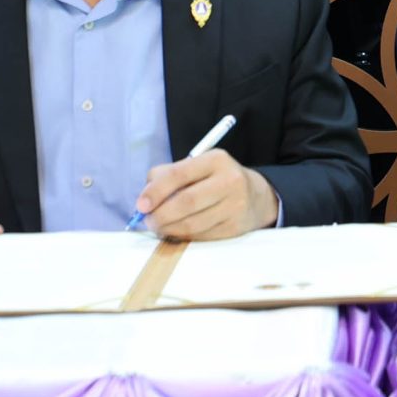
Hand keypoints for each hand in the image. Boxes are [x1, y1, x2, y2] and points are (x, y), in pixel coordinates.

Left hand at [137, 152, 277, 241]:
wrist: (255, 196)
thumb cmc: (215, 179)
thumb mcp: (197, 167)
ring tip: (160, 227)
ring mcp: (235, 205)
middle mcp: (229, 180)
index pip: (179, 174)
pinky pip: (202, 236)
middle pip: (187, 202)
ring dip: (170, 229)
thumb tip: (145, 197)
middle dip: (161, 214)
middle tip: (149, 220)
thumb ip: (168, 175)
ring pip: (193, 223)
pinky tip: (177, 232)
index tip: (141, 205)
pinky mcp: (236, 227)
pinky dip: (184, 236)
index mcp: (215, 160)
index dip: (156, 191)